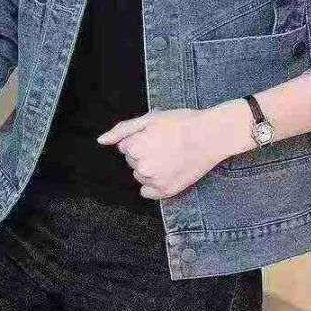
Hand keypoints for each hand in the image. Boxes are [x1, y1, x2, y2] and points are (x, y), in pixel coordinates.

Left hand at [96, 104, 244, 198]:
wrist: (210, 135)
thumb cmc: (180, 122)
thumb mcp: (149, 118)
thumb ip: (122, 130)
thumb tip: (101, 141)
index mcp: (134, 148)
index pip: (125, 147)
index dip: (141, 138)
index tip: (157, 134)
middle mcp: (141, 167)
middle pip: (132, 161)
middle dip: (144, 152)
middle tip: (165, 143)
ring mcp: (154, 181)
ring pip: (140, 175)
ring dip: (149, 167)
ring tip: (170, 155)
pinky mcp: (166, 192)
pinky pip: (148, 191)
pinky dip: (154, 184)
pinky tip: (169, 171)